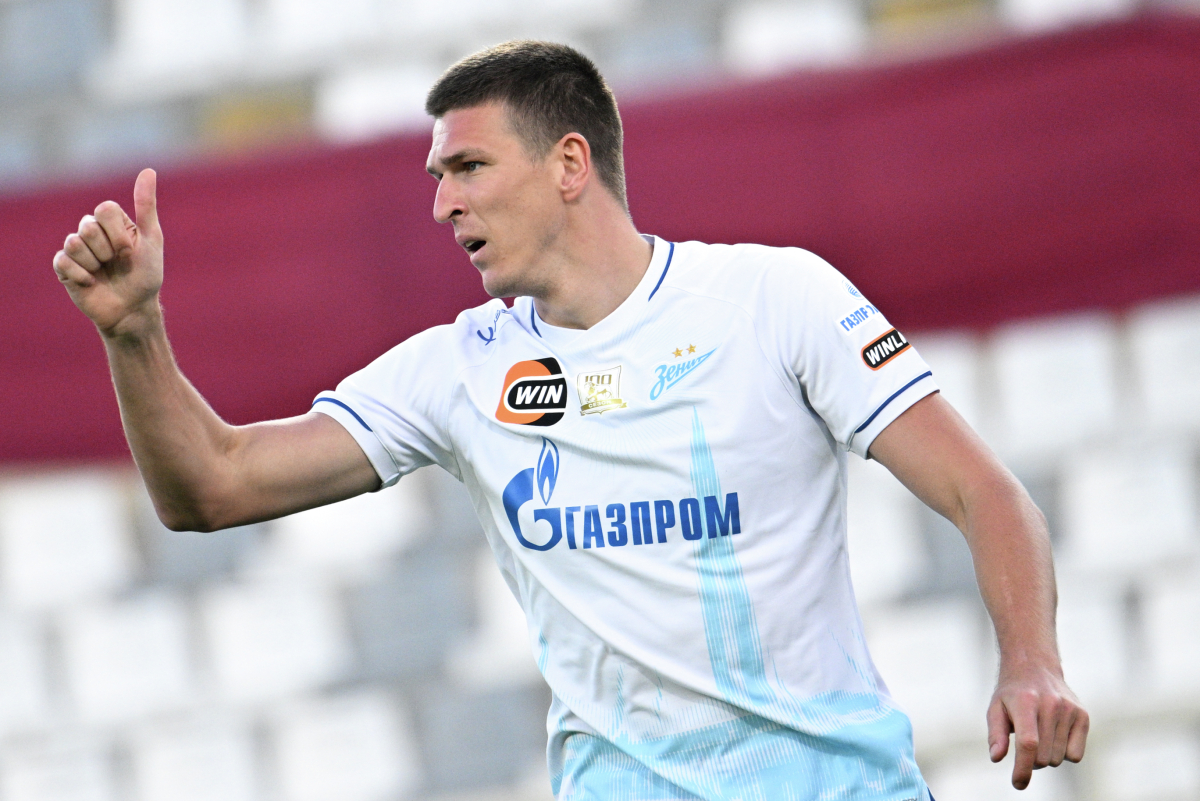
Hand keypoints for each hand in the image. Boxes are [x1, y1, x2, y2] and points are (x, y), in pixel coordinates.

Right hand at [52, 168, 163, 337]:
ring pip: (74, 242)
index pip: (105, 209)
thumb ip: (146, 205)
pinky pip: (64, 261)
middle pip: (88, 225)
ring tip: (104, 273)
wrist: (133, 309)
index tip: (131, 251)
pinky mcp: (64, 267)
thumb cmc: (146, 275)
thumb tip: (148, 170)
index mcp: (112, 222)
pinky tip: (92, 283)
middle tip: (117, 263)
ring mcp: (77, 249)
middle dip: (108, 250)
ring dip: (95, 263)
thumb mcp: (151, 239)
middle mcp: (92, 232)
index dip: (119, 234)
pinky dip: (82, 275)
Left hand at [987, 661, 1088, 789]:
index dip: (1022, 769)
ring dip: (1047, 757)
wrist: (1035, 667)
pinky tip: (1055, 736)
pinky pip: (1076, 755)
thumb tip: (997, 757)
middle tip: (1025, 747)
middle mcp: (1050, 704)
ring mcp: (1069, 709)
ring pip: (1059, 759)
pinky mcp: (1083, 715)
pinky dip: (1064, 754)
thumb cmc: (1011, 694)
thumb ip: (995, 734)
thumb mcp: (995, 708)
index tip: (1018, 784)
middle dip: (1031, 761)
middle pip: (1043, 757)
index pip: (1028, 744)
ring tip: (1039, 736)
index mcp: (1025, 702)